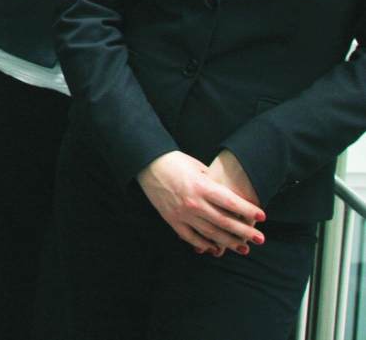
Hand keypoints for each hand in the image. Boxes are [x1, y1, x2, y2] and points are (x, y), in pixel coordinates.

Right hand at [137, 150, 265, 255]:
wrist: (147, 163)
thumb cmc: (175, 161)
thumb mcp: (198, 166)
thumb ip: (214, 183)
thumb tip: (230, 198)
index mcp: (201, 186)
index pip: (231, 203)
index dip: (248, 211)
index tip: (262, 216)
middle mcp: (194, 202)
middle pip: (224, 221)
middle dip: (245, 232)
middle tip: (260, 240)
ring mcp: (182, 213)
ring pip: (210, 233)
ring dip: (229, 242)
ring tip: (244, 248)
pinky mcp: (172, 219)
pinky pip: (191, 237)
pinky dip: (204, 245)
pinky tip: (215, 249)